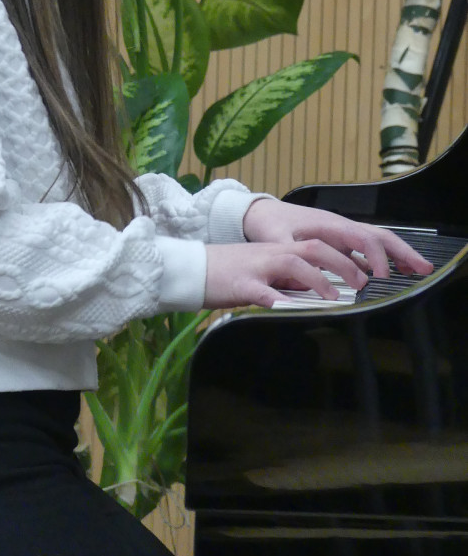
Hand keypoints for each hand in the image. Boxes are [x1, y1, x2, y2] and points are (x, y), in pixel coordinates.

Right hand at [204, 239, 369, 309]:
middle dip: (341, 263)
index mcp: (277, 251)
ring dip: (317, 279)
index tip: (363, 272)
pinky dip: (278, 300)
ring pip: (292, 263)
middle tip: (361, 282)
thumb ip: (286, 278)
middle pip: (313, 249)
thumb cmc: (226, 273)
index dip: (343, 257)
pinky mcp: (241, 284)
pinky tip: (290, 309)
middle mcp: (271, 255)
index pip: (316, 247)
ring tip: (334, 296)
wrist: (191, 268)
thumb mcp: (262, 272)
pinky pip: (262, 292)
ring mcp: (256, 268)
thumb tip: (311, 291)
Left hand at [242, 198, 433, 280]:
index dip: (377, 256)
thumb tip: (299, 267)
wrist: (261, 213)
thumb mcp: (275, 238)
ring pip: (377, 242)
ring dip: (398, 255)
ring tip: (416, 271)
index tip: (382, 277)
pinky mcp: (339, 242)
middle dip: (404, 252)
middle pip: (380, 236)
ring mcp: (342, 234)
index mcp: (330, 225)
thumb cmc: (270, 223)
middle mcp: (341, 227)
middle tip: (423, 269)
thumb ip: (288, 251)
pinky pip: (366, 250)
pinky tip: (389, 274)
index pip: (363, 238)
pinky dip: (380, 260)